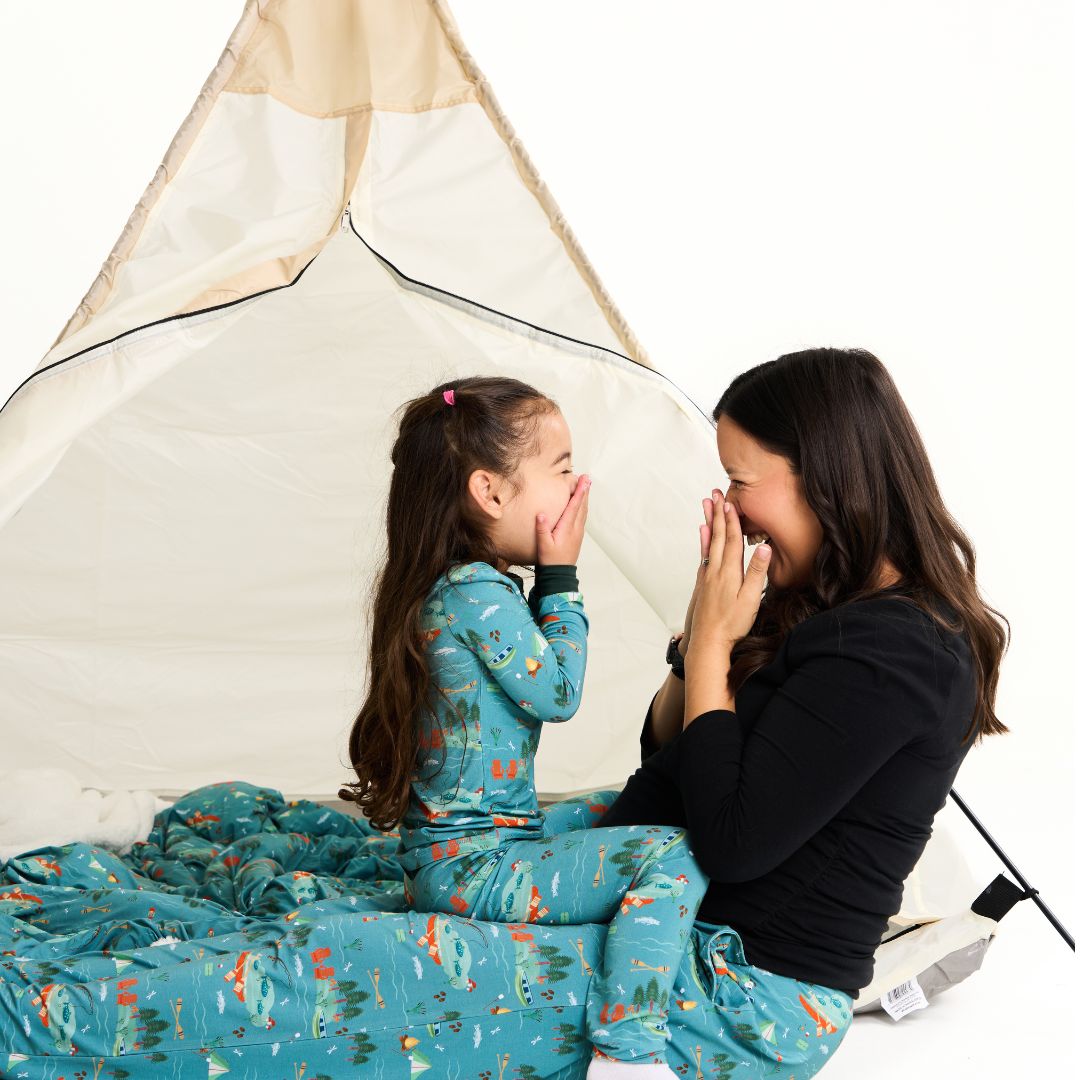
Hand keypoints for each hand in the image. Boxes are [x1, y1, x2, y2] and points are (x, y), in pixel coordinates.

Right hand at [536, 475, 590, 564]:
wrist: (560, 574)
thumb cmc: (551, 560)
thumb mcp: (543, 545)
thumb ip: (542, 529)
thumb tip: (541, 514)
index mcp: (567, 528)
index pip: (574, 506)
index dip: (579, 492)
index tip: (583, 481)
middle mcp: (575, 528)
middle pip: (582, 506)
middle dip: (585, 491)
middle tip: (588, 478)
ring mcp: (578, 532)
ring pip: (583, 511)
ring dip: (585, 498)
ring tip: (587, 487)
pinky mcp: (577, 536)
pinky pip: (582, 517)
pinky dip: (583, 507)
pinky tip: (582, 505)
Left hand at [686, 498, 769, 653]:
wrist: (707, 642)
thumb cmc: (732, 624)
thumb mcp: (751, 599)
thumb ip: (757, 572)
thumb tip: (765, 547)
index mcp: (729, 572)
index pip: (731, 539)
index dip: (731, 519)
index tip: (730, 500)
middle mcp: (715, 570)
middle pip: (717, 536)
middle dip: (717, 514)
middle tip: (714, 494)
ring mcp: (707, 576)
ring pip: (708, 543)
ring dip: (709, 523)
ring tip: (706, 506)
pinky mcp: (703, 584)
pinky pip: (704, 556)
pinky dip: (703, 542)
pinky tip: (703, 534)